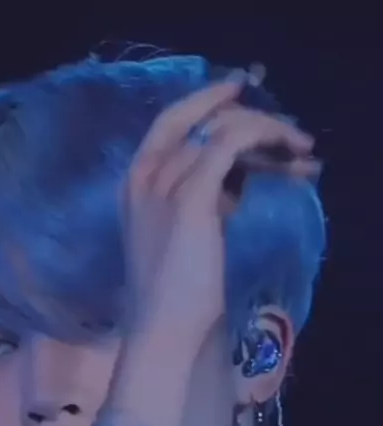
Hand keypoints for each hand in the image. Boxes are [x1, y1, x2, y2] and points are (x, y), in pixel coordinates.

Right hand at [123, 76, 317, 352]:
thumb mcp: (184, 233)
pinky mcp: (191, 197)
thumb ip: (202, 200)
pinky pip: (230, 145)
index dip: (203, 101)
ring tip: (301, 151)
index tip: (237, 90)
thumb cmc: (172, 292)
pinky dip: (261, 139)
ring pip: (221, 130)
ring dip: (268, 133)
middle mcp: (144, 174)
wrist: (162, 325)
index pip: (169, 123)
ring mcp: (164, 183)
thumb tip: (237, 181)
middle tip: (287, 131)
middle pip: (199, 121)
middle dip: (246, 116)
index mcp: (134, 182)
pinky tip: (288, 156)